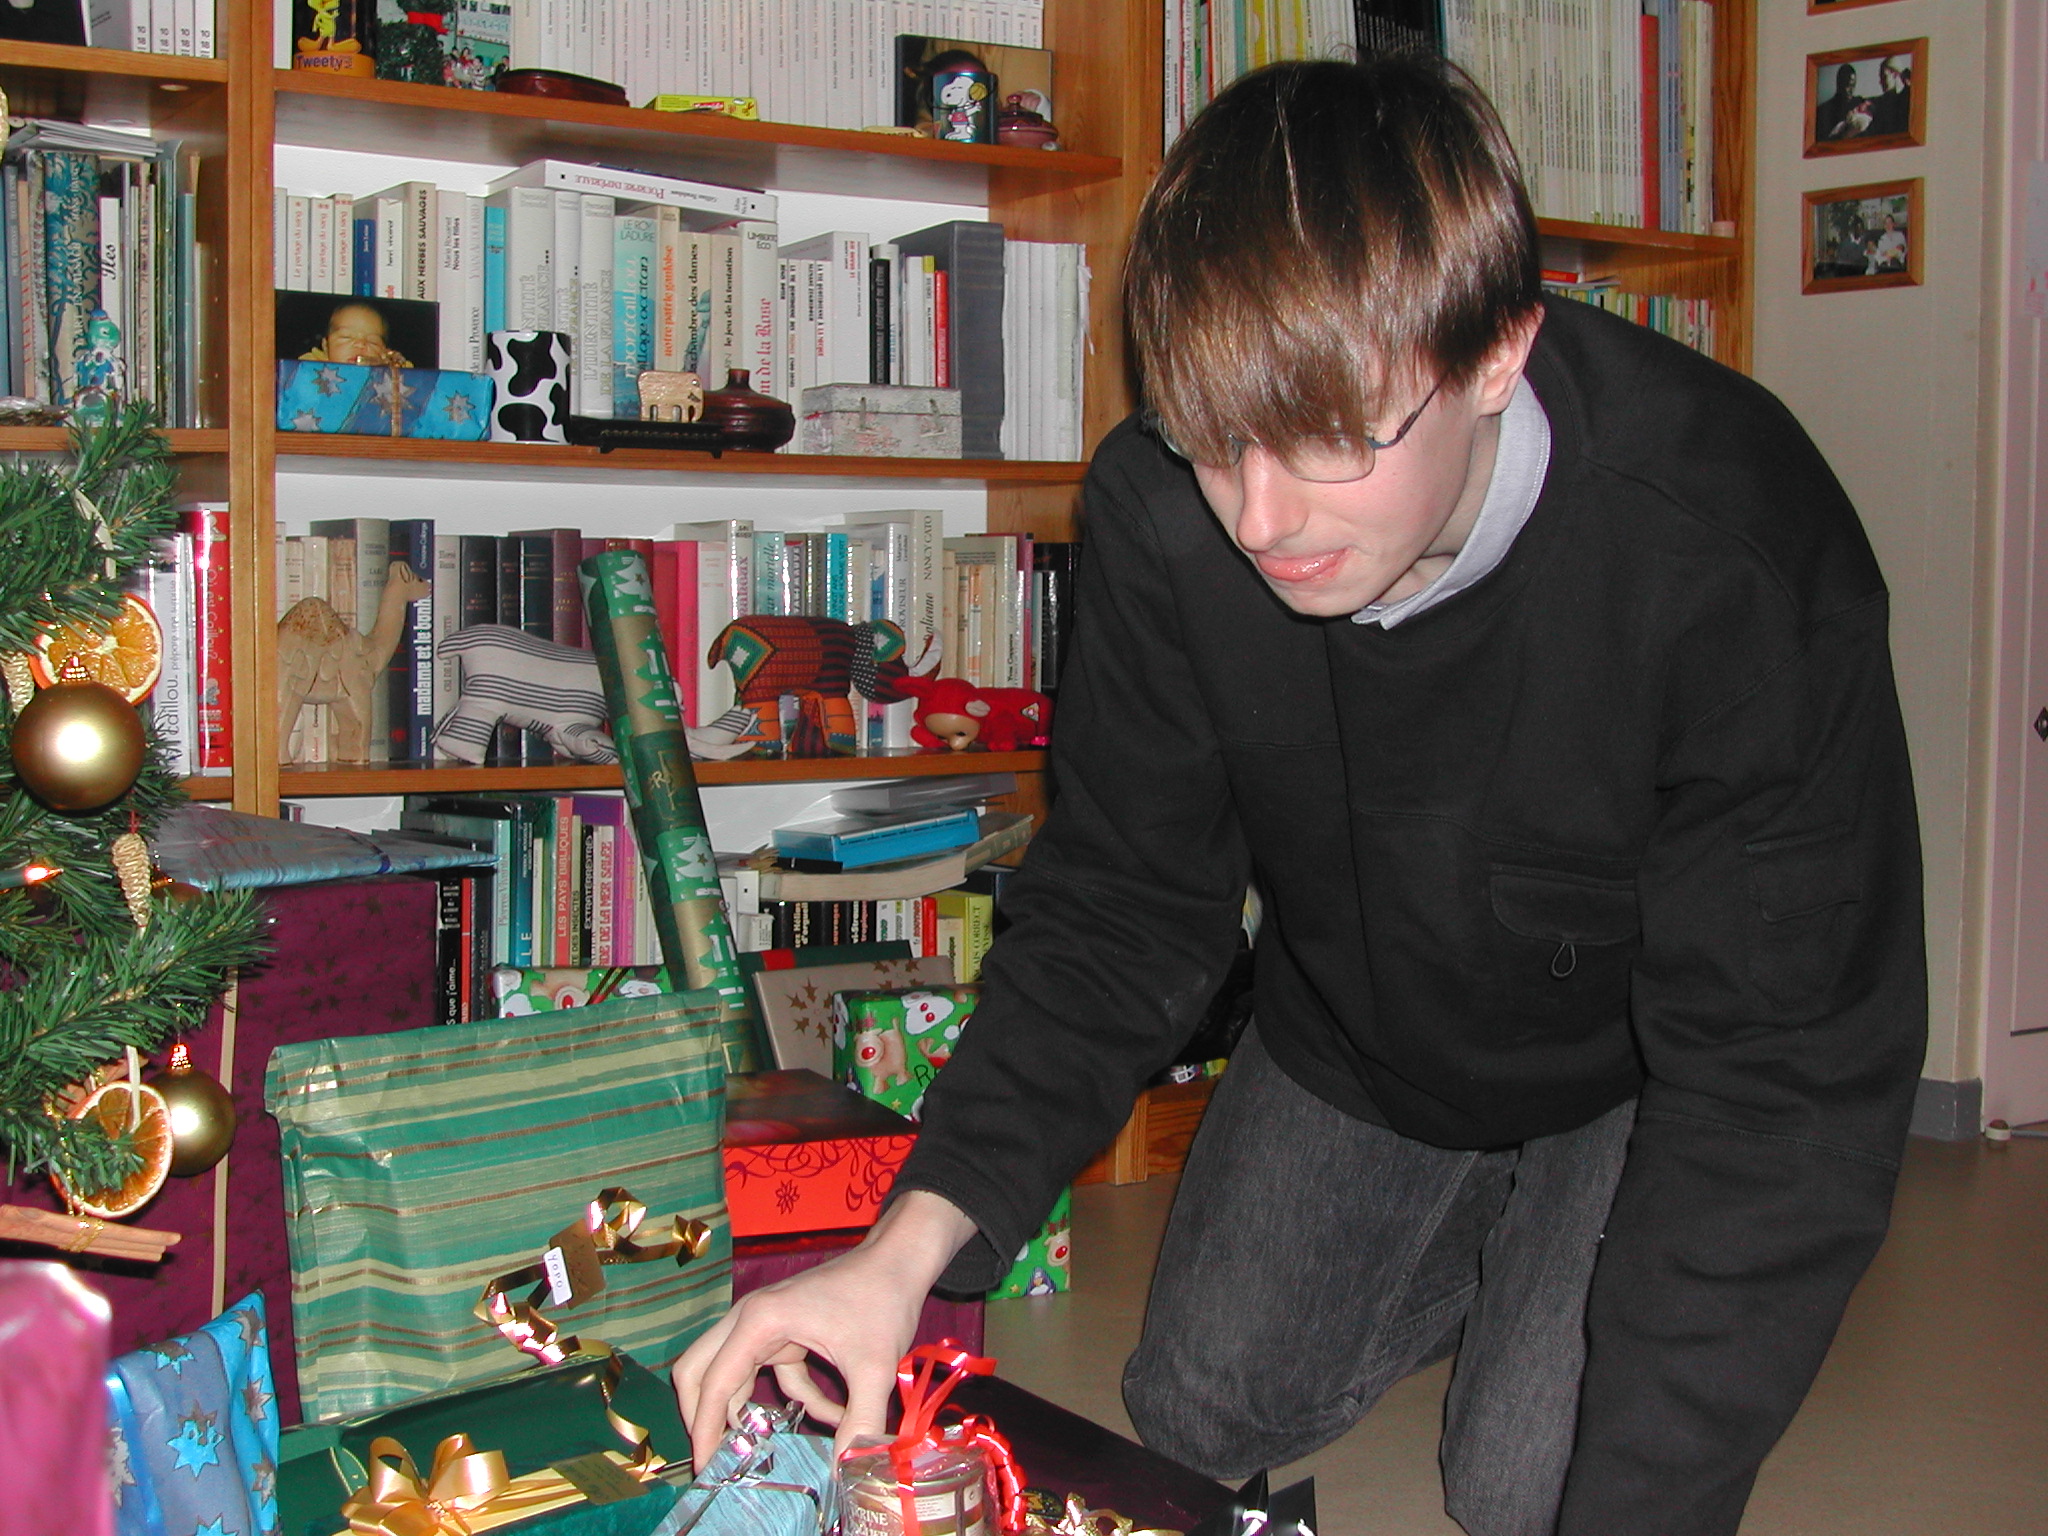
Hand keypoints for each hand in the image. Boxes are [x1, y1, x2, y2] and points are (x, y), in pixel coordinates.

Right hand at [672, 1190, 977, 1470]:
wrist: (899, 1260)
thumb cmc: (882, 1301)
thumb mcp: (874, 1367)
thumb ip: (859, 1421)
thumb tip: (848, 1471)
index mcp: (759, 1322)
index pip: (714, 1383)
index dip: (704, 1428)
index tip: (704, 1468)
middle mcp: (750, 1320)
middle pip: (700, 1371)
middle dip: (703, 1416)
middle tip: (716, 1460)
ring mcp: (765, 1324)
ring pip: (735, 1374)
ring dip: (753, 1412)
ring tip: (764, 1452)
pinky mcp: (784, 1331)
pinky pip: (774, 1374)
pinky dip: (796, 1398)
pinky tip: (834, 1415)